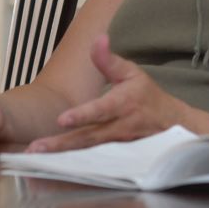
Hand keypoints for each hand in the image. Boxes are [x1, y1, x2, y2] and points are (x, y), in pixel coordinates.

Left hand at [26, 34, 194, 152]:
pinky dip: (74, 166)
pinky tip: (55, 168)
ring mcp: (118, 145)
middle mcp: (120, 126)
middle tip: (36, 148)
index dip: (83, 115)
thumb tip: (98, 39)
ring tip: (38, 158)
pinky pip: (94, 163)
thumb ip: (109, 60)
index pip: (101, 110)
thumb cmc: (146, 95)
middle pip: (88, 137)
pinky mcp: (117, 157)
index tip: (63, 119)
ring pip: (89, 152)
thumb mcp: (131, 72)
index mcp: (123, 103)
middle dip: (61, 143)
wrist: (172, 123)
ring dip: (63, 157)